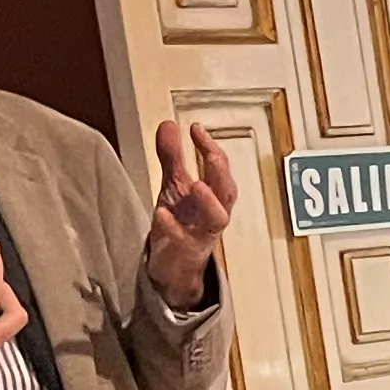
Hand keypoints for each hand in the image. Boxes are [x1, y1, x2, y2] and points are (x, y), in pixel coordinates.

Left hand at [145, 118, 238, 307]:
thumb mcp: (175, 185)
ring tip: (197, 185)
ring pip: (217, 218)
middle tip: (211, 154)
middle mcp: (213, 214)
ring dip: (209, 202)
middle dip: (221, 172)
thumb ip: (173, 156)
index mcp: (214, 196)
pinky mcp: (184, 250)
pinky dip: (173, 227)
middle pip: (227, 192)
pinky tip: (162, 213)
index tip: (197, 129)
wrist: (175, 264)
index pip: (220, 169)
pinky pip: (183, 239)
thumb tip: (169, 125)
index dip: (211, 148)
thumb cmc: (181, 222)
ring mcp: (201, 233)